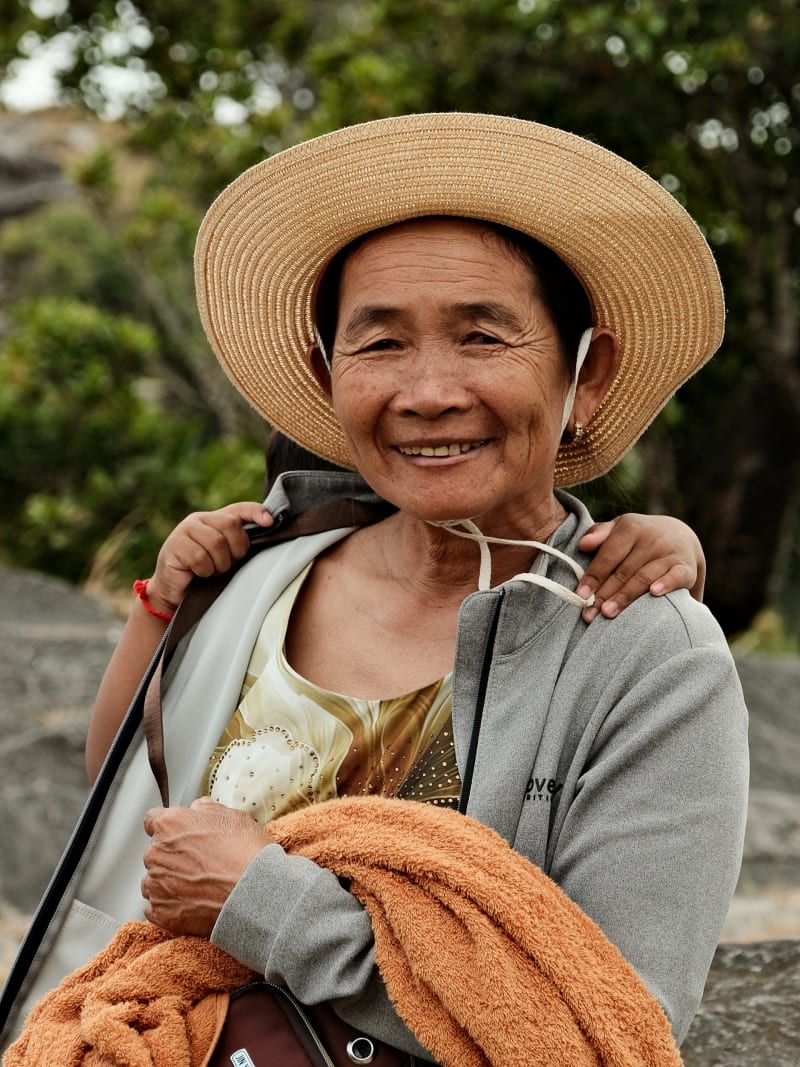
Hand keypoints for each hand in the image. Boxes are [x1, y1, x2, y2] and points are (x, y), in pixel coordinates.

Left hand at [141, 797, 272, 935]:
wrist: (253, 894)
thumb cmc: (245, 853)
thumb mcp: (232, 816)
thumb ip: (206, 809)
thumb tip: (198, 808)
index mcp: (169, 825)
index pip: (152, 820)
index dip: (168, 827)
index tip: (176, 833)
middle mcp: (156, 853)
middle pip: (155, 852)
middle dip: (172, 856)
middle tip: (199, 863)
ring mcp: (155, 884)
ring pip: (153, 881)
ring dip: (169, 882)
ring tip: (197, 886)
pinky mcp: (160, 912)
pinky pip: (156, 907)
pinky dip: (170, 906)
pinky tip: (192, 903)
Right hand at [146, 501, 273, 615]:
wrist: (174, 591)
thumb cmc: (204, 572)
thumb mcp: (226, 556)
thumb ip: (239, 543)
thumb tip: (267, 530)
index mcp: (215, 519)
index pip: (239, 509)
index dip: (256, 512)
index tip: (270, 522)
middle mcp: (199, 519)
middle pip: (230, 524)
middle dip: (236, 548)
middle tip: (229, 563)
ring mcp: (184, 530)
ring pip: (216, 542)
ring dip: (220, 564)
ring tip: (213, 570)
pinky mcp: (174, 545)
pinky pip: (200, 557)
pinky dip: (205, 571)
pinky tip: (199, 573)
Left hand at [576, 513, 704, 623]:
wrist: (680, 536)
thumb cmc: (639, 538)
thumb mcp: (619, 529)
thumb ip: (599, 534)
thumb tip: (583, 544)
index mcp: (630, 527)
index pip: (608, 555)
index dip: (593, 576)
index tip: (581, 595)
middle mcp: (651, 538)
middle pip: (623, 570)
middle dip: (604, 593)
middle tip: (589, 612)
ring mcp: (669, 552)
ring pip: (644, 576)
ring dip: (625, 596)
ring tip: (608, 613)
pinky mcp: (686, 567)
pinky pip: (676, 576)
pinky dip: (666, 584)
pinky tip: (653, 594)